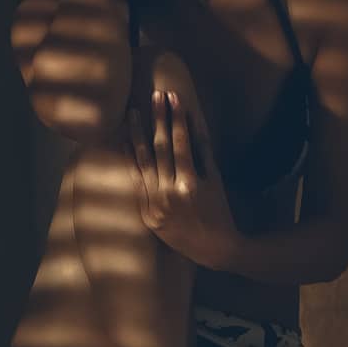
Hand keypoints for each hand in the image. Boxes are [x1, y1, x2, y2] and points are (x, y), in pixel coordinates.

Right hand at [125, 89, 238, 269]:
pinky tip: (191, 115)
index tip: (130, 116)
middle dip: (153, 120)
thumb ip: (145, 195)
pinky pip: (200, 152)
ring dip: (172, 118)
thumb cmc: (184, 236)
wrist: (217, 250)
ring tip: (170, 96)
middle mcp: (165, 196)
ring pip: (176, 146)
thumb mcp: (156, 223)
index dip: (134, 138)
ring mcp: (187, 188)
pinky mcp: (208, 184)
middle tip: (152, 96)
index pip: (138, 165)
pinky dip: (195, 132)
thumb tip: (134, 160)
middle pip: (156, 150)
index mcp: (150, 206)